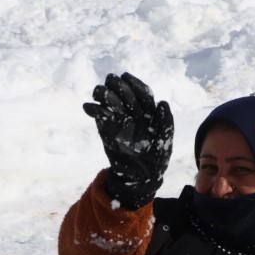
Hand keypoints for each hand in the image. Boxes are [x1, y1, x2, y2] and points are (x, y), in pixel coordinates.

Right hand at [83, 72, 172, 208]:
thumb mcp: (165, 141)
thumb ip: (166, 122)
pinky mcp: (107, 130)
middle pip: (125, 95)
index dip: (135, 84)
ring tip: (98, 91)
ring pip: (111, 102)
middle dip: (118, 86)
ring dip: (104, 94)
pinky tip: (88, 106)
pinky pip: (100, 117)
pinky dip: (93, 110)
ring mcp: (119, 120)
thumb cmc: (157, 158)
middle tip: (110, 80)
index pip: (142, 94)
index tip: (126, 77)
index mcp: (149, 113)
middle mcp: (134, 113)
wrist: (141, 177)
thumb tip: (162, 103)